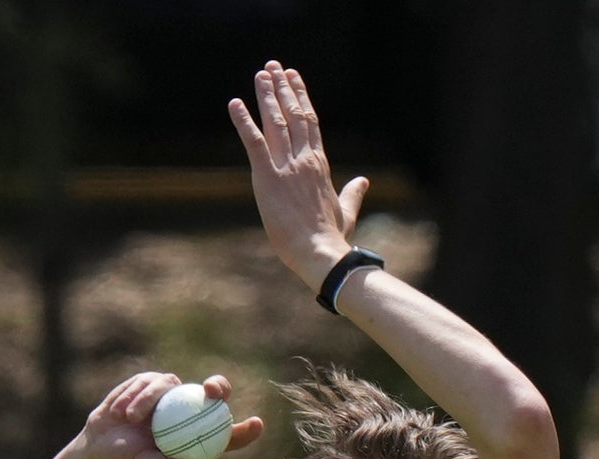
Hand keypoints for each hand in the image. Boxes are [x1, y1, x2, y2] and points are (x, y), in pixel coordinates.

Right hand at [78, 370, 262, 458]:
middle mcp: (188, 411)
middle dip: (219, 386)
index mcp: (194, 435)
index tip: (256, 423)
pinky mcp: (152, 381)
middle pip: (214, 392)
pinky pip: (148, 381)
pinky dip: (133, 395)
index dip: (246, 429)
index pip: (227, 431)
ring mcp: (171, 393)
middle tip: (211, 391)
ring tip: (128, 419)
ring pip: (171, 384)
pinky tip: (119, 411)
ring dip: (148, 400)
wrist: (99, 444)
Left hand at [228, 60, 368, 287]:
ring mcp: (286, 166)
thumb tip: (364, 180)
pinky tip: (235, 103)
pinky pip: (254, 143)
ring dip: (266, 95)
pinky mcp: (268, 178)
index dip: (301, 97)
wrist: (320, 252)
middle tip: (274, 66)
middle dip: (283, 88)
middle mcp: (304, 159)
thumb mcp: (346, 210)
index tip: (295, 78)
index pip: (310, 122)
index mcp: (320, 164)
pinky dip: (243, 121)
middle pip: (293, 114)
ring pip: (275, 121)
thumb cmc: (332, 237)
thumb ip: (353, 192)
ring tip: (261, 75)